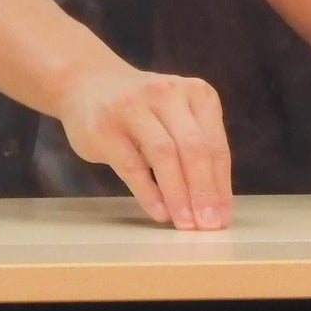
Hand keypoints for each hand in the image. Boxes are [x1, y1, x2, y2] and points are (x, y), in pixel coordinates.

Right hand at [51, 59, 232, 229]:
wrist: (88, 83)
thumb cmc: (144, 110)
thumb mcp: (176, 116)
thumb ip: (195, 151)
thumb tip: (213, 206)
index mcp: (196, 93)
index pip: (215, 145)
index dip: (221, 186)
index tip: (223, 218)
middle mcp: (167, 93)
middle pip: (193, 148)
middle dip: (203, 191)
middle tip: (208, 226)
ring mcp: (133, 107)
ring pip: (164, 154)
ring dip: (178, 194)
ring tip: (185, 224)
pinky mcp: (105, 127)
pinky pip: (131, 164)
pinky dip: (148, 192)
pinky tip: (159, 212)